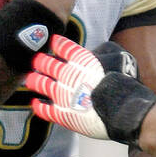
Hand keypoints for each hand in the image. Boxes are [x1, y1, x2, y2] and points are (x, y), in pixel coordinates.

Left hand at [27, 35, 155, 144]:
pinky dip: (38, 106)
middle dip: (40, 61)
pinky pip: (45, 110)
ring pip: (41, 84)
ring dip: (35, 81)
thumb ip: (104, 53)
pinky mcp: (62, 115)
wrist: (122, 109)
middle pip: (47, 64)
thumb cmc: (125, 84)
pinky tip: (35, 104)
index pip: (64, 47)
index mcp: (81, 60)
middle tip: (36, 60)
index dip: (58, 43)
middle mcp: (68, 75)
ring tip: (30, 80)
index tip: (53, 41)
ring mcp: (62, 95)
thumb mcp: (119, 59)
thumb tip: (97, 53)